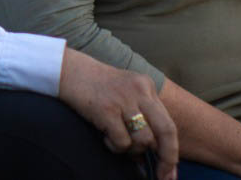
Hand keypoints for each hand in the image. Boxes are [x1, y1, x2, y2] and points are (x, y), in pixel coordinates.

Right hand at [56, 49, 177, 179]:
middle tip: (161, 176)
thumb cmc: (95, 88)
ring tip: (117, 141)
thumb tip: (145, 156)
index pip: (169, 124)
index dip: (172, 151)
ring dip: (131, 149)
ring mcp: (124, 100)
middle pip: (166, 131)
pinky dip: (115, 146)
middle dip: (166, 159)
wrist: (68, 71)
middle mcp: (140, 91)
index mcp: (147, 87)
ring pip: (144, 140)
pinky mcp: (107, 109)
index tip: (170, 172)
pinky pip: (122, 142)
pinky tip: (105, 137)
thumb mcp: (124, 95)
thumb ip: (139, 119)